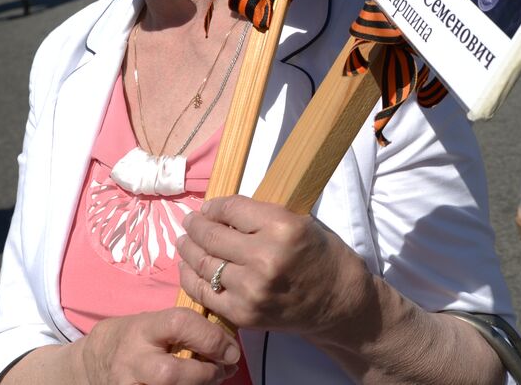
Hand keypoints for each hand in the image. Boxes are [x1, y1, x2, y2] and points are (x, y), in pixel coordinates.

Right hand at [80, 309, 240, 384]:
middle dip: (204, 375)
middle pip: (170, 373)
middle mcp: (132, 359)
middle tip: (222, 371)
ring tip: (211, 380)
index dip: (211, 337)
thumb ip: (186, 330)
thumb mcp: (154, 324)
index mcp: (144, 329)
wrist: (92, 360)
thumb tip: (229, 345)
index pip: (180, 324)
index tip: (231, 349)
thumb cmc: (135, 337)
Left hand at [177, 196, 373, 337]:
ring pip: (204, 264)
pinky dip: (190, 278)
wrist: (338, 302)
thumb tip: (222, 211)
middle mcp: (265, 258)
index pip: (233, 209)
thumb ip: (263, 217)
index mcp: (284, 228)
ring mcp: (252, 289)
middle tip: (189, 221)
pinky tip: (186, 266)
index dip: (215, 206)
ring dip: (188, 249)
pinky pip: (205, 293)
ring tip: (183, 241)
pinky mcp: (244, 313)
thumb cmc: (322, 256)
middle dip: (196, 226)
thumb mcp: (301, 222)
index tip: (209, 207)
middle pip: (213, 236)